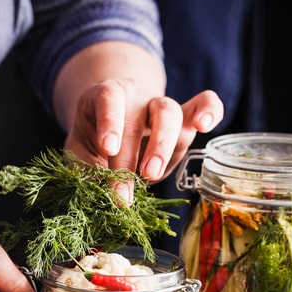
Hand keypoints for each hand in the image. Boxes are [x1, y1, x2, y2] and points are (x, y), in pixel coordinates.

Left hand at [65, 82, 222, 202]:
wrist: (114, 124)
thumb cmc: (95, 138)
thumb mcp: (80, 150)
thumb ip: (86, 168)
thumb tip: (97, 194)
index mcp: (105, 96)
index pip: (109, 99)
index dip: (110, 122)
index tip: (108, 149)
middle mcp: (136, 97)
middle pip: (140, 116)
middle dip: (133, 156)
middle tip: (124, 190)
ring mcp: (162, 106)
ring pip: (170, 113)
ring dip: (162, 146)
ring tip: (151, 175)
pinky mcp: (184, 119)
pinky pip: (205, 103)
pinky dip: (210, 110)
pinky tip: (206, 125)